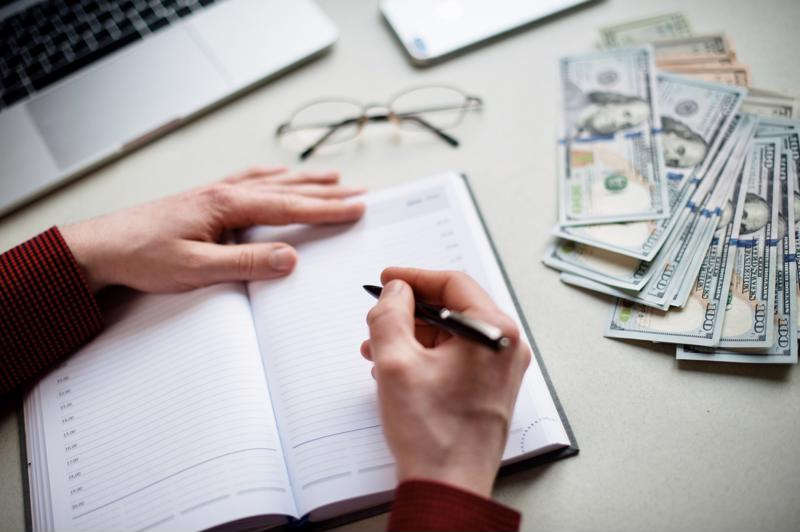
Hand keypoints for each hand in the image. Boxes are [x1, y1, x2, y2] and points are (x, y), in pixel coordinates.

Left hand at [60, 166, 364, 291]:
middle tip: (359, 192)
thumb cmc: (143, 256)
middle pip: (287, 188)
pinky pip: (249, 180)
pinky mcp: (205, 199)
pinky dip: (273, 177)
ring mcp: (215, 193)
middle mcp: (225, 192)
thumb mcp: (195, 268)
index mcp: (227, 206)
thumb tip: (289, 259)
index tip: (357, 208)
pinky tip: (278, 174)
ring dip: (304, 180)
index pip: (289, 207)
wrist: (102, 246)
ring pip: (271, 181)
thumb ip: (245, 263)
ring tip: (332, 178)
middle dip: (326, 191)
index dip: (327, 209)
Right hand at [361, 268, 530, 497]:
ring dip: (414, 336)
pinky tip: (397, 369)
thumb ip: (390, 314)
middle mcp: (506, 347)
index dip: (414, 277)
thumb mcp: (396, 362)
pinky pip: (457, 357)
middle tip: (380, 316)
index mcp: (494, 332)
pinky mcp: (491, 389)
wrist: (448, 487)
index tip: (388, 279)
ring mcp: (501, 370)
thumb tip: (397, 292)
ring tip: (378, 350)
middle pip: (453, 308)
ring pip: (452, 334)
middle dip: (410, 312)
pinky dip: (427, 356)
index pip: (453, 284)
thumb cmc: (432, 434)